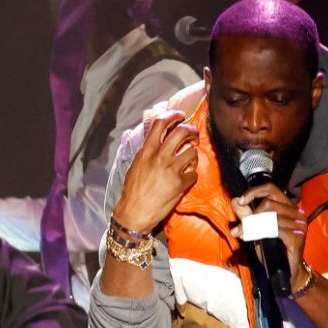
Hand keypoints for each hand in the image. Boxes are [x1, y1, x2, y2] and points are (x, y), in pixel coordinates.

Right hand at [111, 110, 198, 233]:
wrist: (135, 213)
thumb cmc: (133, 190)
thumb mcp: (136, 165)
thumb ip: (148, 151)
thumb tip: (158, 138)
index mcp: (146, 151)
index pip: (161, 123)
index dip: (173, 115)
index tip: (180, 115)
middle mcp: (159, 157)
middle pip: (182, 132)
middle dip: (191, 130)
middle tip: (193, 135)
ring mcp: (171, 170)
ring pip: (192, 152)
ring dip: (193, 155)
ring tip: (188, 161)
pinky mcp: (180, 184)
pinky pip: (194, 173)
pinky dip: (191, 175)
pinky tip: (185, 179)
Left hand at [229, 183, 308, 288]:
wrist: (285, 272)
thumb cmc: (272, 250)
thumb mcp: (256, 229)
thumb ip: (247, 215)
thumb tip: (235, 200)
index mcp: (287, 207)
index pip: (271, 189)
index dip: (254, 192)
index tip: (241, 200)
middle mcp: (296, 213)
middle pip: (268, 203)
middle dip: (250, 216)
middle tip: (239, 229)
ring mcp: (298, 225)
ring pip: (269, 217)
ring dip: (251, 226)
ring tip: (241, 234)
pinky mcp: (297, 238)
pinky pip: (274, 230)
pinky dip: (258, 233)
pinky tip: (249, 238)